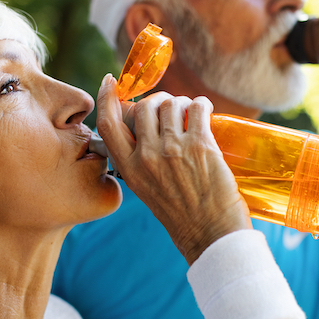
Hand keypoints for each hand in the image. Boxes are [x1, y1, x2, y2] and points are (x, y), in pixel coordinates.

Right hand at [96, 75, 250, 263]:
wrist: (211, 236)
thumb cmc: (183, 217)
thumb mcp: (148, 190)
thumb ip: (142, 162)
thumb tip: (149, 130)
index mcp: (130, 169)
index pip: (108, 124)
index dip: (107, 98)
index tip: (111, 82)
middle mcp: (147, 157)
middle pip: (144, 107)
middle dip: (159, 101)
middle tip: (172, 109)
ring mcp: (173, 150)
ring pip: (171, 104)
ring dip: (183, 103)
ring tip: (192, 115)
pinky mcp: (200, 146)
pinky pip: (197, 108)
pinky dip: (201, 105)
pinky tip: (205, 111)